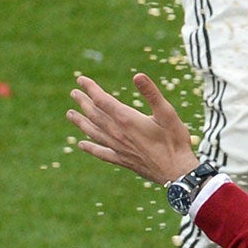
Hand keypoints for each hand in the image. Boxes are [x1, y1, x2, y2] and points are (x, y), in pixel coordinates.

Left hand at [69, 74, 198, 184]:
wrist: (176, 171)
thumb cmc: (175, 140)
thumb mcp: (167, 113)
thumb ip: (152, 94)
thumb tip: (138, 75)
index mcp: (126, 119)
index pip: (102, 100)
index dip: (91, 88)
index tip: (81, 79)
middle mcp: (117, 133)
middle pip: (94, 115)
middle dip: (83, 102)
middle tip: (74, 93)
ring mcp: (117, 147)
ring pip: (93, 132)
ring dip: (81, 122)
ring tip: (70, 114)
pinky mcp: (122, 159)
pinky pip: (101, 152)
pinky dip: (90, 147)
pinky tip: (82, 145)